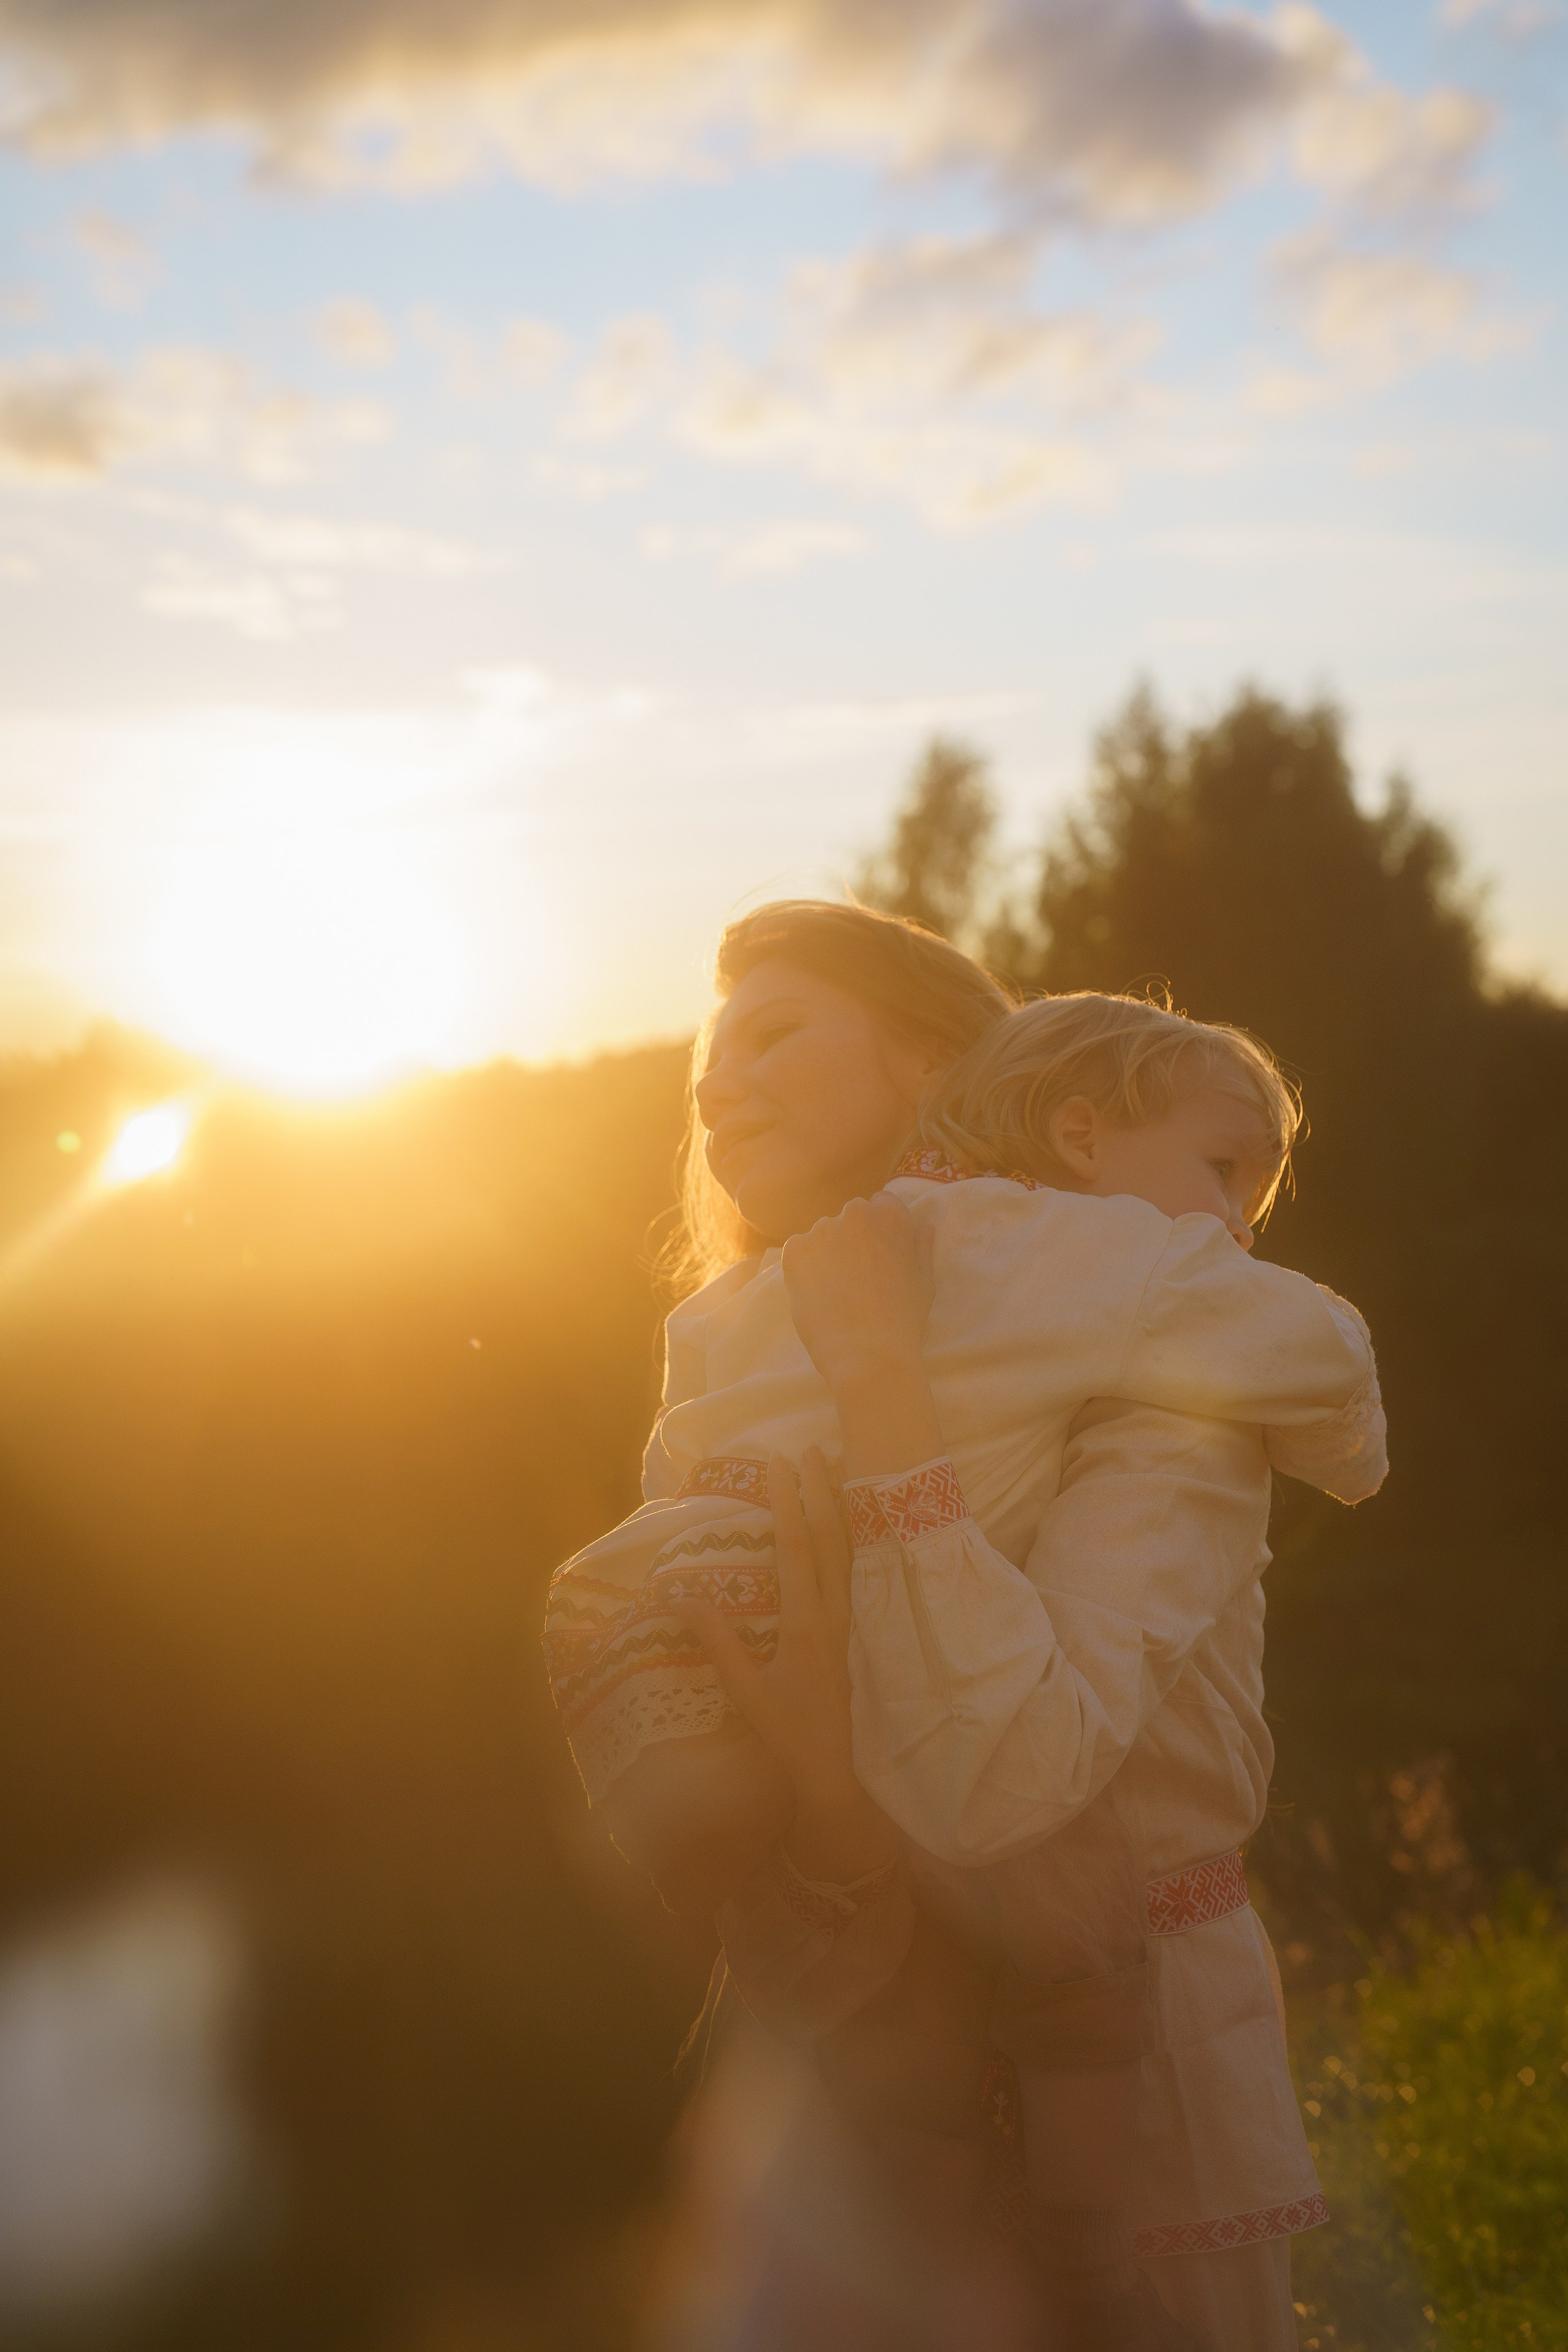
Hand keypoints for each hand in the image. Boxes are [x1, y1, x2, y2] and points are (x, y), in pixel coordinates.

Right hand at [675, 1449, 895, 1880]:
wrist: (837, 1772)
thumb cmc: (787, 1734)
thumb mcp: (744, 1691)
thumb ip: (716, 1641)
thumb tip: (680, 1595)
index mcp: (807, 1623)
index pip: (796, 1547)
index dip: (787, 1501)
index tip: (780, 1463)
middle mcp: (835, 1614)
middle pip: (830, 1537)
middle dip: (819, 1489)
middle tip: (811, 1447)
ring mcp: (851, 1622)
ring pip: (850, 1550)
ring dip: (840, 1507)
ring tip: (835, 1470)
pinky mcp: (857, 1632)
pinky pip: (856, 1571)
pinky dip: (851, 1537)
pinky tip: (848, 1525)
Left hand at [782, 1192, 934, 1391]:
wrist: (867, 1351)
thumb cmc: (904, 1318)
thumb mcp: (925, 1281)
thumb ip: (921, 1248)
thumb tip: (925, 1227)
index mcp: (890, 1216)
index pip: (881, 1205)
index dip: (879, 1231)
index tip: (878, 1256)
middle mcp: (856, 1213)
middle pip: (850, 1218)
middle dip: (852, 1240)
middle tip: (857, 1277)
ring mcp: (822, 1229)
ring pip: (823, 1236)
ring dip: (827, 1253)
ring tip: (835, 1291)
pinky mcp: (795, 1249)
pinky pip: (799, 1252)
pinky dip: (804, 1269)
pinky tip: (817, 1295)